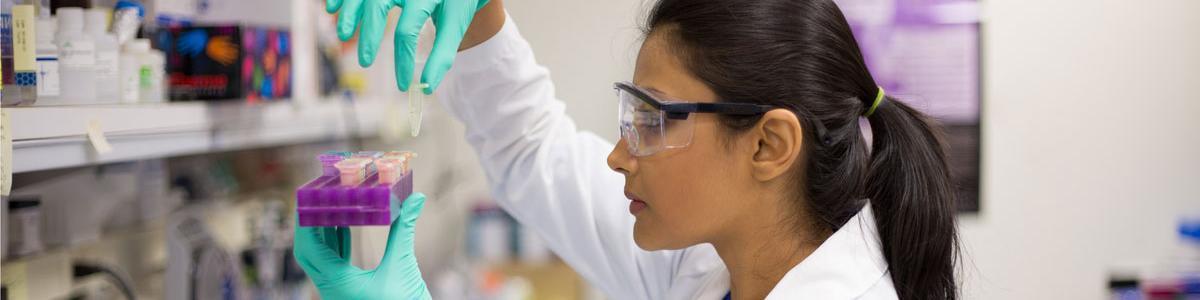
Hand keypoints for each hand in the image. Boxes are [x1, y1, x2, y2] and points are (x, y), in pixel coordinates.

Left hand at [293, 193, 430, 298]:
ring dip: (323, 233)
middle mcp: (332, 289)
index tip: (306, 201)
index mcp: (338, 283)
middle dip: (309, 226)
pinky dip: (336, 245)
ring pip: (321, 258)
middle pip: (309, 252)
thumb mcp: (403, 265)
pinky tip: (344, 228)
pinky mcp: (347, 291)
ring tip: (328, 207)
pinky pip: (333, 265)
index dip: (304, 224)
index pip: (309, 249)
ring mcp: (338, 291)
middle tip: (314, 201)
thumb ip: (404, 230)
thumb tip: (416, 199)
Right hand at [326, 0, 489, 93]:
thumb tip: (429, 86)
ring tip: (342, 35)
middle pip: (378, 6)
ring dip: (349, 13)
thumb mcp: (457, 22)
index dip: (402, 60)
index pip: (407, 31)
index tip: (402, 84)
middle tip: (365, 62)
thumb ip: (443, 53)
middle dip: (368, 36)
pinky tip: (332, 9)